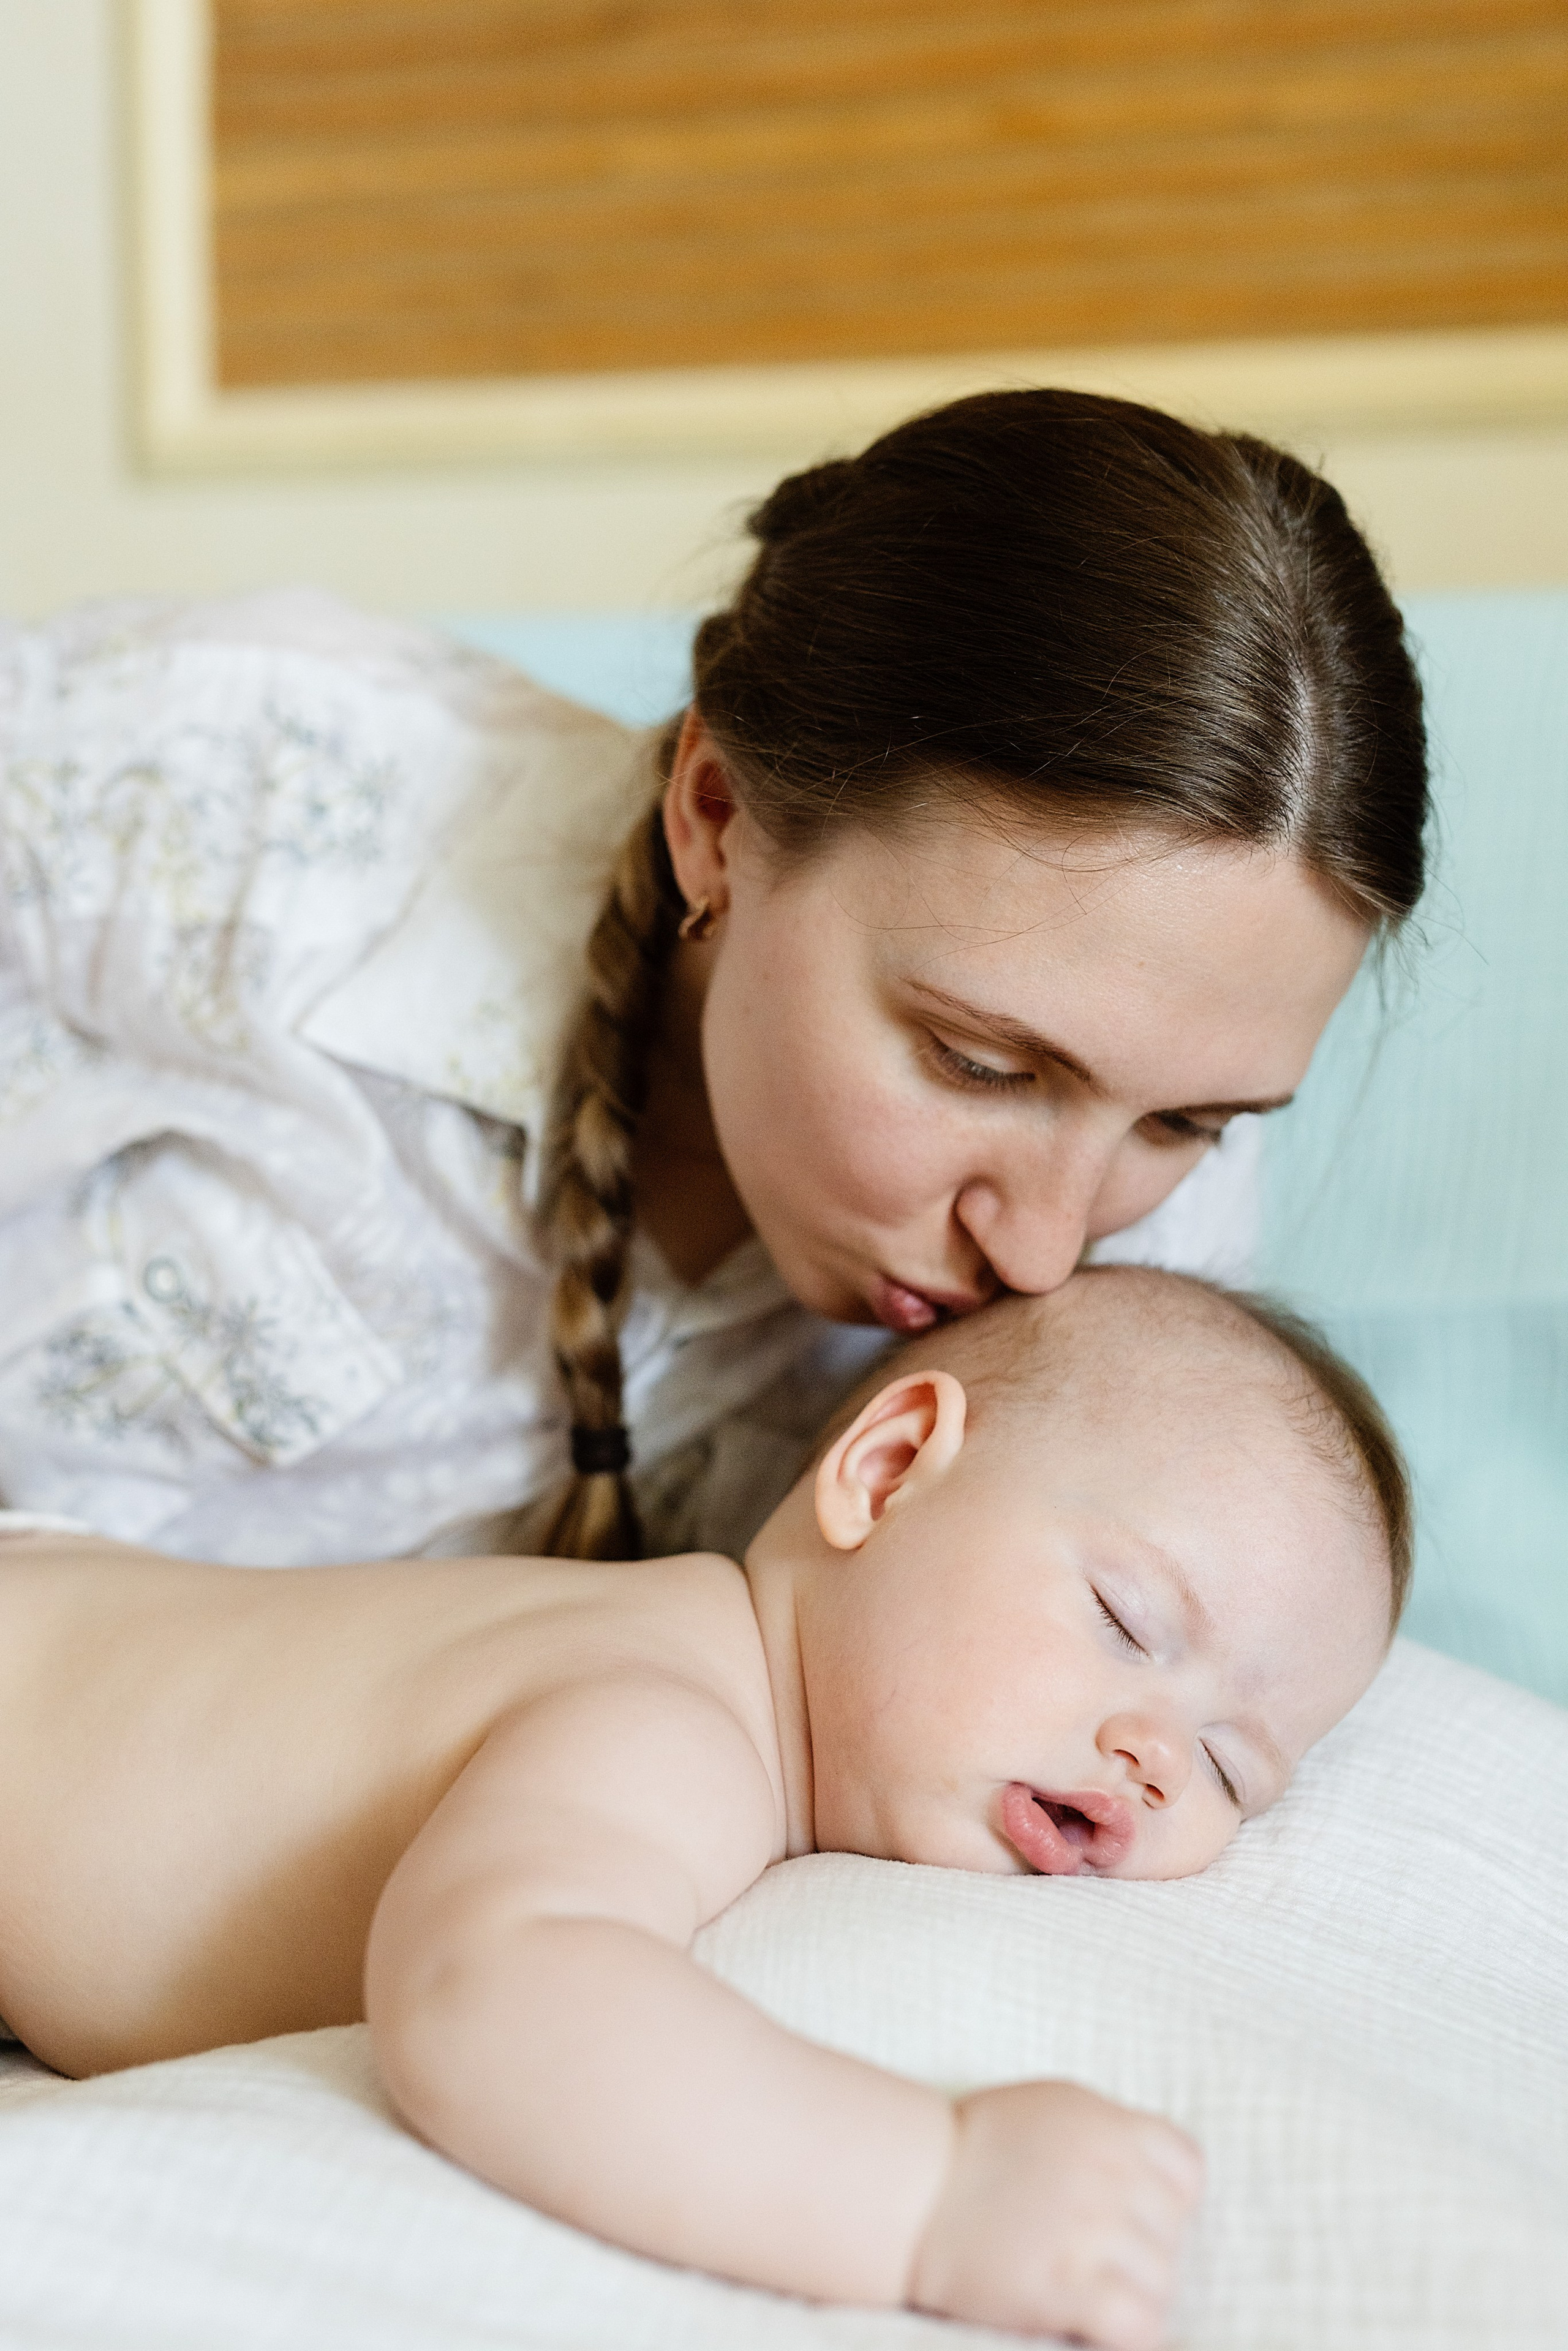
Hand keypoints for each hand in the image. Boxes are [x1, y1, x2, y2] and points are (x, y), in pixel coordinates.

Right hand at [908, 2079, 1202, 2348]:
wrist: (906, 2189)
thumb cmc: (969, 2150)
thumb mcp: (1048, 2113)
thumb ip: (1105, 2137)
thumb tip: (1149, 2177)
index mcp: (1105, 2124)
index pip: (1186, 2168)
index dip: (1165, 2199)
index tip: (1133, 2215)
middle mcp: (1107, 2171)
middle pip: (1172, 2232)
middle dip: (1141, 2253)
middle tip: (1093, 2261)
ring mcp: (1089, 2228)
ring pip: (1160, 2282)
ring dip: (1131, 2296)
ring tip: (1086, 2293)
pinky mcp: (1066, 2285)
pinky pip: (1139, 2323)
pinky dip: (1128, 2333)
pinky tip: (1097, 2328)